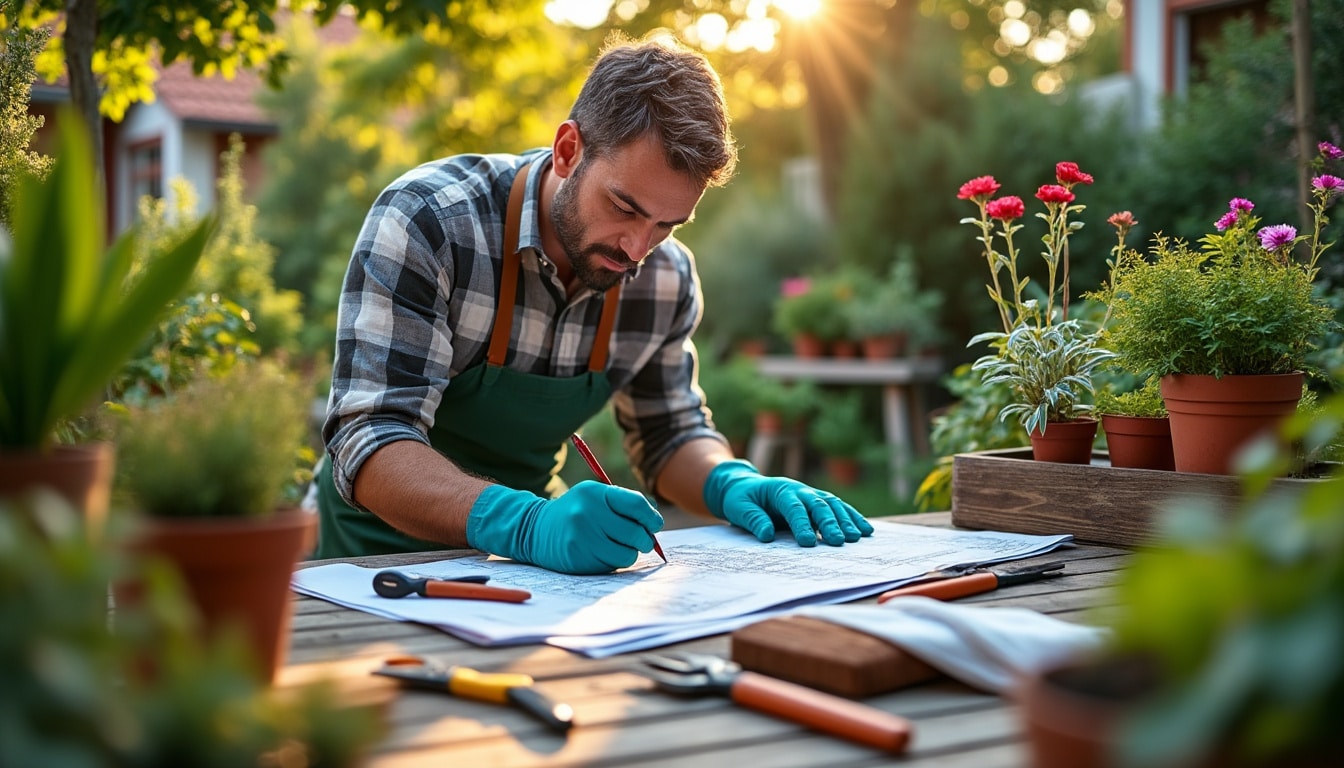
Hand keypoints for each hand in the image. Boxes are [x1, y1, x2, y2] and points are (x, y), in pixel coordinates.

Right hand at [466, 481, 663, 573]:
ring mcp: (582, 539)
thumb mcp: (594, 496)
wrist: (535, 530)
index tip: (654, 524)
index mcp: (594, 493)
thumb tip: (655, 523)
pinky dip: (615, 561)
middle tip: (642, 539)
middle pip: (636, 533)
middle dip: (645, 539)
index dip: (651, 517)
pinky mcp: (579, 560)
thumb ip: (624, 504)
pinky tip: (602, 552)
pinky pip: (613, 565)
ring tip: (619, 545)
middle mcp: (587, 514)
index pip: (636, 505)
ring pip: (627, 554)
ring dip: (630, 552)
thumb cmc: (576, 512)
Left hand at [703, 460, 872, 546]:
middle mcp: (800, 490)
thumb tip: (767, 535)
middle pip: (819, 504)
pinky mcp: (818, 502)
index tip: (809, 543)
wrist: (745, 486)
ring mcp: (811, 494)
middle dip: (830, 523)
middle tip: (839, 541)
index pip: (794, 508)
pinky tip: (865, 530)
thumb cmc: (741, 498)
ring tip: (858, 537)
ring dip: (847, 520)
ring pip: (834, 505)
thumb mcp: (738, 507)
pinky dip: (852, 518)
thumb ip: (753, 519)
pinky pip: (838, 508)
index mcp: (780, 490)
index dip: (802, 525)